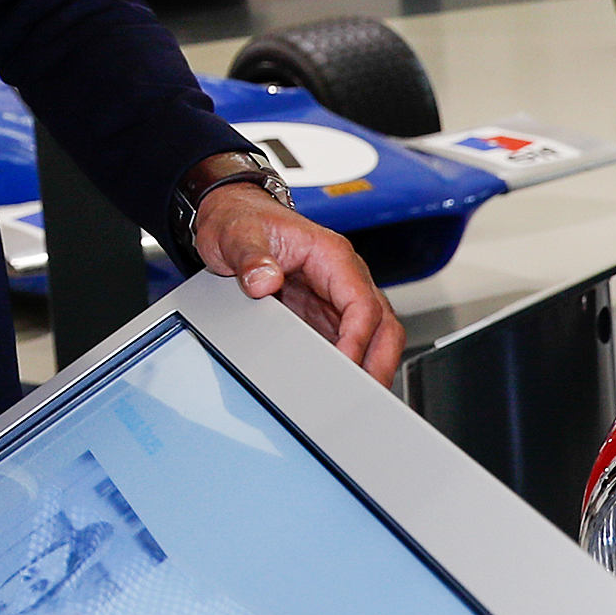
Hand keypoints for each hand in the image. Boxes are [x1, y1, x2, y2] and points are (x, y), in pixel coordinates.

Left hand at [191, 182, 403, 380]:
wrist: (233, 215)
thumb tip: (264, 280)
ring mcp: (335, 298)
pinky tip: (336, 385)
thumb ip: (250, 257)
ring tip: (355, 398)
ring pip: (372, 336)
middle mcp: (342, 277)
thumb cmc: (243, 220)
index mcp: (331, 255)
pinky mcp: (322, 314)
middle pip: (382, 324)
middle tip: (363, 394)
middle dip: (379, 361)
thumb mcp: (237, 235)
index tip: (344, 364)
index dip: (358, 338)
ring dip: (369, 367)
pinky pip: (346, 342)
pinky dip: (348, 365)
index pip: (362, 302)